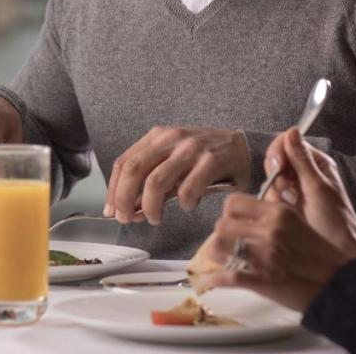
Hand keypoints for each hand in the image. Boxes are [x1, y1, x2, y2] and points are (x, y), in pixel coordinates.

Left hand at [105, 127, 250, 225]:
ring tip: (155, 218)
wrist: (243, 145)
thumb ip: (152, 181)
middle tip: (127, 219)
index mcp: (157, 137)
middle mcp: (171, 139)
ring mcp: (191, 149)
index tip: (111, 211)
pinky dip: (183, 203)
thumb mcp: (173, 159)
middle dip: (125, 199)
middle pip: (134, 170)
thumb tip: (129, 208)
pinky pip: (187, 189)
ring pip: (156, 182)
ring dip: (150, 207)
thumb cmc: (205, 156)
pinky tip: (187, 205)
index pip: (124, 162)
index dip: (113, 190)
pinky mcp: (211, 161)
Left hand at [197, 194, 355, 311]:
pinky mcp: (263, 280)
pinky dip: (216, 280)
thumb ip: (274, 216)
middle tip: (225, 244)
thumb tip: (251, 216)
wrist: (339, 283)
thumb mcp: (298, 223)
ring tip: (220, 260)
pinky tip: (212, 281)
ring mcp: (264, 256)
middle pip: (222, 225)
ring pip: (219, 248)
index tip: (232, 222)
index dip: (228, 213)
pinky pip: (228, 277)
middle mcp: (268, 230)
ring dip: (216, 256)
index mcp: (278, 213)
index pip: (234, 202)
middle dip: (220, 236)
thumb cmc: (322, 255)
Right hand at [265, 128, 355, 260]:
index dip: (278, 152)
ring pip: (271, 180)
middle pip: (276, 161)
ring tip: (294, 206)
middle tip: (290, 193)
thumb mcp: (317, 187)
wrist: (337, 254)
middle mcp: (304, 173)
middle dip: (278, 177)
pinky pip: (270, 197)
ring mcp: (294, 190)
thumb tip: (292, 130)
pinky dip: (276, 205)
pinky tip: (290, 214)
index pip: (288, 143)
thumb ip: (302, 160)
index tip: (277, 166)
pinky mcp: (285, 205)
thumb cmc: (335, 221)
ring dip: (278, 194)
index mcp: (316, 163)